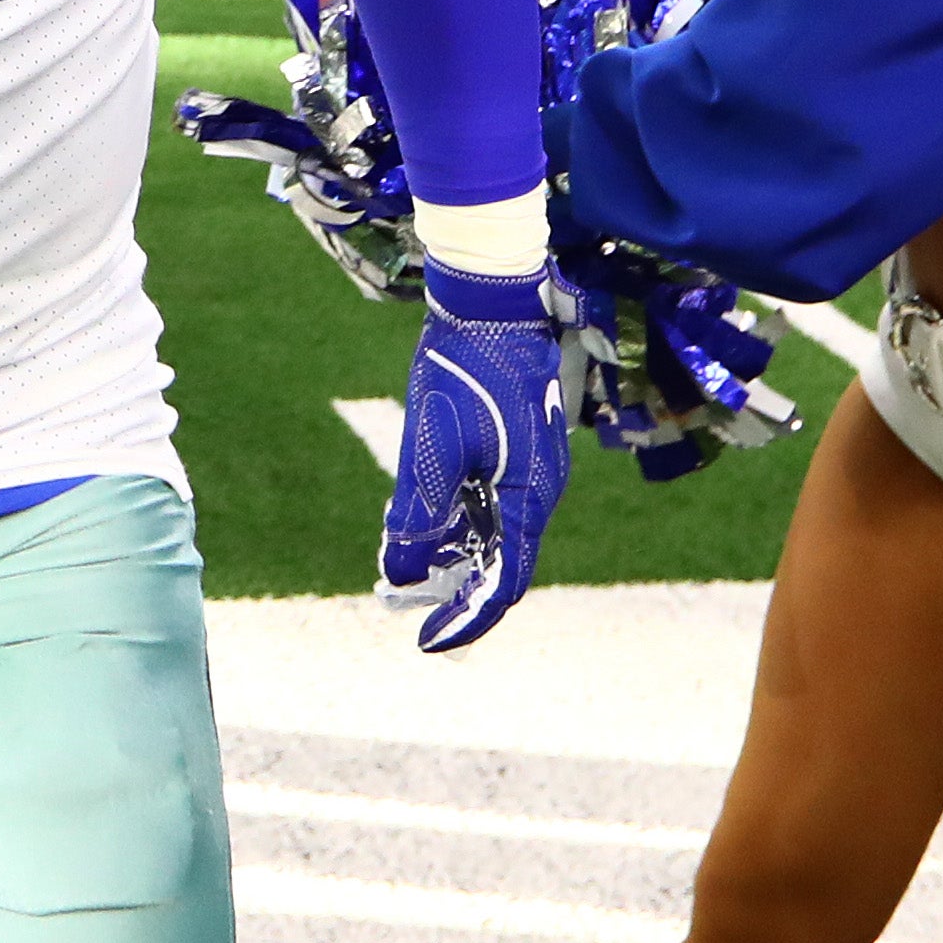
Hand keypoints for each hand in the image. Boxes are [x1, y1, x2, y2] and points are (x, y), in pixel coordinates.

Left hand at [377, 264, 567, 652]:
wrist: (491, 302)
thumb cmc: (463, 369)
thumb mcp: (432, 445)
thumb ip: (421, 512)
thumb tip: (402, 572)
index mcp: (529, 496)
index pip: (506, 581)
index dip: (469, 617)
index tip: (428, 641)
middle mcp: (539, 491)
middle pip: (503, 563)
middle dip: (458, 591)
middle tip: (408, 610)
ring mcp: (534, 470)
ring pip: (496, 534)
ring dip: (457, 557)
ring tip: (408, 572)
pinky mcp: (520, 451)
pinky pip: (494, 504)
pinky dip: (462, 524)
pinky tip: (427, 526)